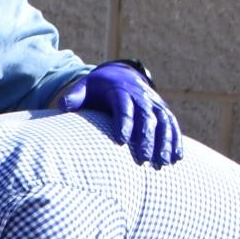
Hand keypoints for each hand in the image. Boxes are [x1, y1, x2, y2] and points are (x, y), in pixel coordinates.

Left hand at [58, 61, 182, 166]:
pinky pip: (173, 125)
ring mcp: (155, 104)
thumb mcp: (85, 87)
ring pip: (164, 123)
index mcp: (121, 91)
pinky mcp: (163, 111)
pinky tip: (177, 158)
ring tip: (161, 164)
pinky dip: (176, 141)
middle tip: (144, 161)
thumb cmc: (98, 87)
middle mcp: (141, 97)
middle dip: (146, 140)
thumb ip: (75, 97)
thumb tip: (62, 105)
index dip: (124, 123)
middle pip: (146, 118)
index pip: (123, 107)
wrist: (121, 74)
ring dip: (165, 144)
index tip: (121, 141)